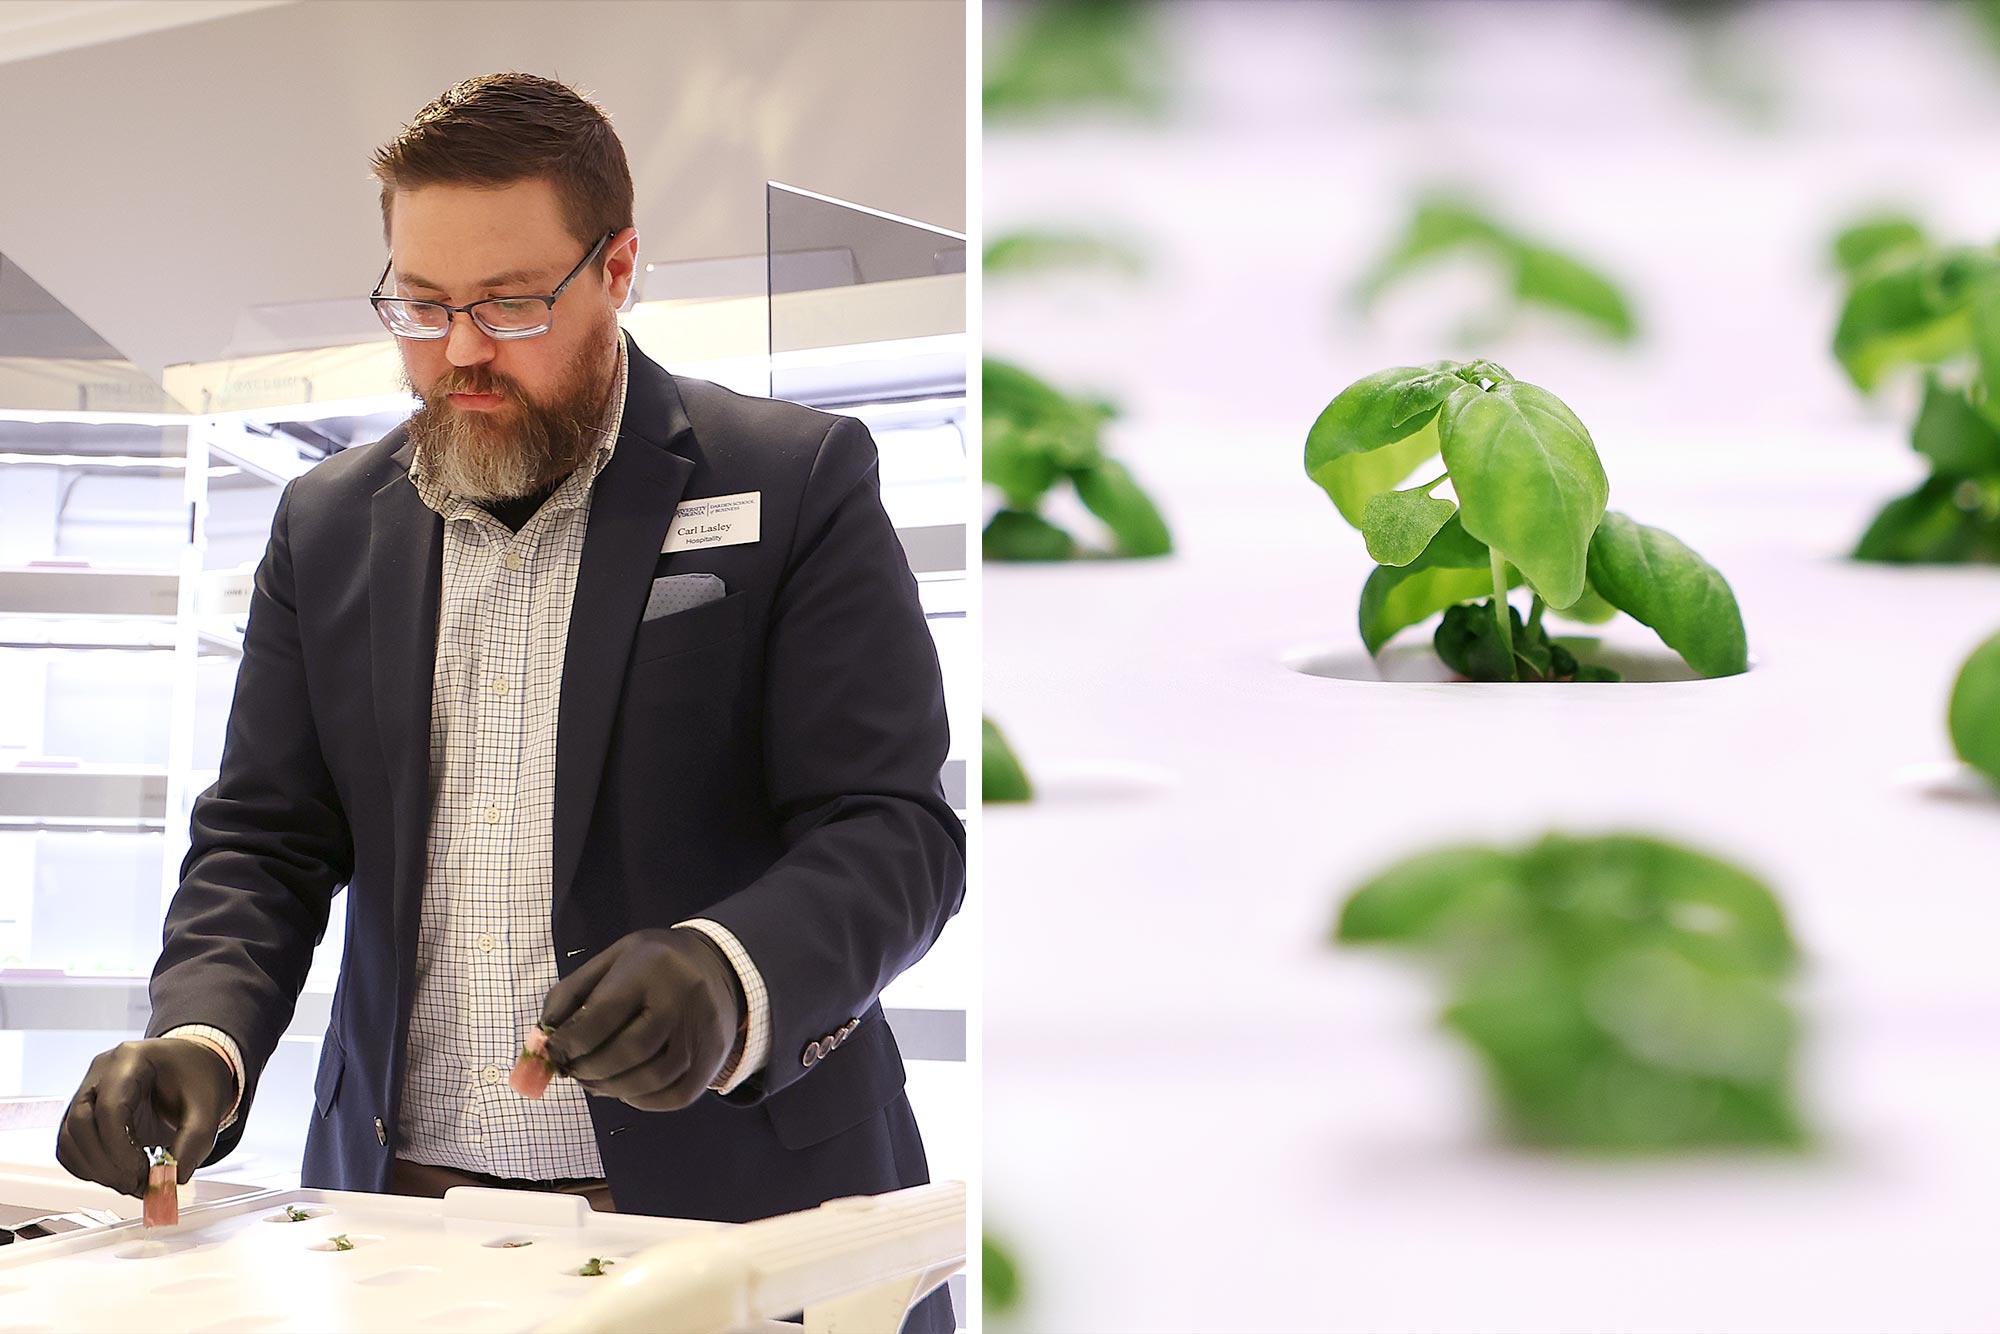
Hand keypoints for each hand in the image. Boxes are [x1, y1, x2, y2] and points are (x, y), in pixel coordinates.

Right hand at [55, 1039, 233, 1197]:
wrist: (190, 1066)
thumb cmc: (197, 1076)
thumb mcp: (209, 1104)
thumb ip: (195, 1141)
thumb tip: (173, 1177)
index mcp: (132, 1059)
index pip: (110, 1107)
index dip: (121, 1147)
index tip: (141, 1173)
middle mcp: (101, 1072)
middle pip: (81, 1123)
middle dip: (106, 1163)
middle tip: (136, 1184)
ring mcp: (87, 1091)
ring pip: (69, 1137)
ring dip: (95, 1169)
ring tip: (131, 1183)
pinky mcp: (83, 1113)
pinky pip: (70, 1145)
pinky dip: (88, 1167)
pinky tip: (117, 1175)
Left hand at [539, 928, 744, 1111]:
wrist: (717, 964)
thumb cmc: (651, 964)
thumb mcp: (610, 960)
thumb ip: (571, 995)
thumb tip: (543, 1040)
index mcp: (650, 966)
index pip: (603, 1014)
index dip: (571, 1041)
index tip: (554, 1052)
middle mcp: (682, 997)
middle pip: (630, 1050)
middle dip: (590, 1069)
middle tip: (573, 1072)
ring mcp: (703, 1030)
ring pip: (653, 1078)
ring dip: (613, 1089)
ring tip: (595, 1083)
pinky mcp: (715, 1057)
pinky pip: (677, 1095)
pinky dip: (644, 1102)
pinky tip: (626, 1091)